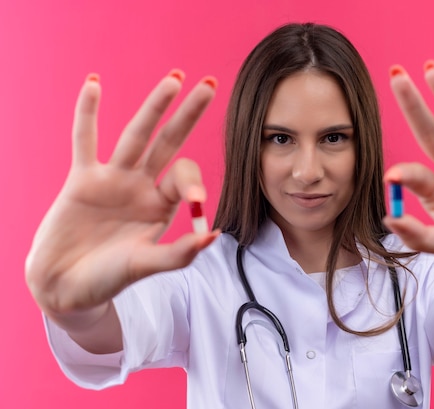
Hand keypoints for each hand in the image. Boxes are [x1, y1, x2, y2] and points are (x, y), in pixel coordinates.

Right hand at [25, 71, 219, 315]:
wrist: (65, 285)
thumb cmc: (108, 279)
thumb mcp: (145, 266)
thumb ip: (178, 253)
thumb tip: (213, 233)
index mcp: (161, 204)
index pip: (183, 178)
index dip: (192, 182)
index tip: (196, 198)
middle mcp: (141, 185)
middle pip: (168, 142)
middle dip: (188, 115)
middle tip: (210, 85)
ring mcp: (112, 178)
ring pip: (135, 135)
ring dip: (153, 106)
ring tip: (173, 78)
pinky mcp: (82, 179)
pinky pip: (84, 140)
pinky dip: (86, 113)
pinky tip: (93, 84)